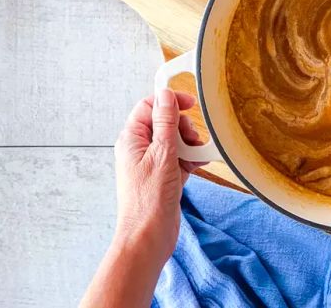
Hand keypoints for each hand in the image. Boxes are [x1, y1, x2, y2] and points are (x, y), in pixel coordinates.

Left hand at [113, 89, 202, 262]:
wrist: (149, 236)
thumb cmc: (150, 198)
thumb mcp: (162, 153)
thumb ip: (166, 122)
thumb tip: (166, 94)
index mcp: (132, 139)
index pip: (149, 106)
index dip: (170, 102)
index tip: (191, 104)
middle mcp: (139, 148)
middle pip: (165, 122)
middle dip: (183, 127)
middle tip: (192, 139)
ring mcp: (152, 163)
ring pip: (175, 140)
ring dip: (190, 144)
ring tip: (196, 156)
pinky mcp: (164, 176)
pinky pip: (180, 158)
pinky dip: (191, 158)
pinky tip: (199, 164)